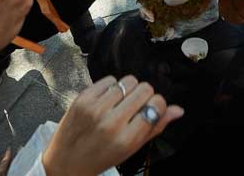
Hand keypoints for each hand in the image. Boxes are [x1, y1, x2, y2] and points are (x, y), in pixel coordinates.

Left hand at [41, 75, 182, 175]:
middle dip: (145, 95)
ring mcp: (95, 108)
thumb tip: (178, 110)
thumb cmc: (101, 157)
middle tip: (136, 106)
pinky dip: (112, 87)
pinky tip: (108, 100)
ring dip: (129, 90)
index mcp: (127, 139)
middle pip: (144, 89)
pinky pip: (109, 79)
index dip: (158, 104)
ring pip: (128, 81)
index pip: (156, 105)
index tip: (152, 109)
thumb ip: (155, 128)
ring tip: (121, 103)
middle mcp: (111, 122)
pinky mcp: (83, 98)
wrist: (65, 163)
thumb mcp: (131, 149)